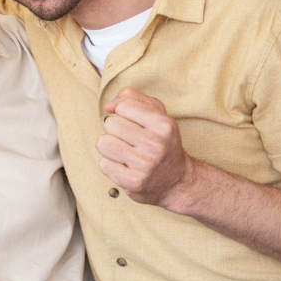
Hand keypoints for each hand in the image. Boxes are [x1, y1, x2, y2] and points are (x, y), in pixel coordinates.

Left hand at [97, 89, 198, 209]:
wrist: (176, 180)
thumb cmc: (162, 142)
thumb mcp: (157, 114)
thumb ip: (132, 98)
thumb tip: (107, 106)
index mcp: (163, 125)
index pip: (123, 106)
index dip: (124, 113)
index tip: (134, 123)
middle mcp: (156, 145)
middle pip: (110, 124)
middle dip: (115, 130)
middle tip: (129, 139)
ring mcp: (144, 165)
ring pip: (103, 143)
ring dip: (109, 147)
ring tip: (124, 152)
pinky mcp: (132, 182)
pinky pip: (104, 164)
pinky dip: (111, 165)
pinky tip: (125, 167)